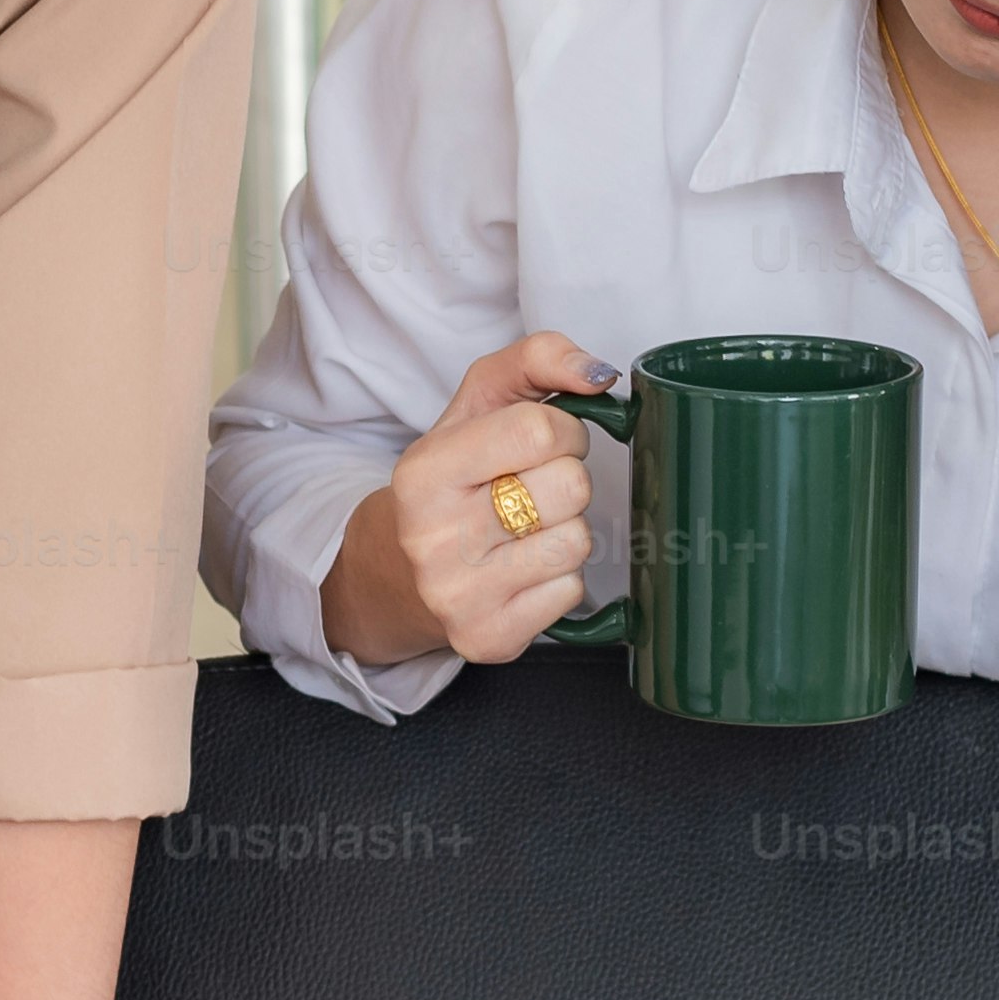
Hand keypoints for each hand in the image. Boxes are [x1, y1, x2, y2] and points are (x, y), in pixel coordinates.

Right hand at [319, 334, 614, 668]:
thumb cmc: (454, 480)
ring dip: (566, 529)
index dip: (562, 430)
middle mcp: (432, 537)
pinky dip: (559, 578)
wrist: (399, 573)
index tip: (542, 442)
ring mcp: (457, 595)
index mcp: (423, 472)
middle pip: (570, 486)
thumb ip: (535, 360)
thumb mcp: (476, 405)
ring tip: (526, 530)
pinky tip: (523, 570)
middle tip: (532, 488)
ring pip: (578, 541)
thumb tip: (598, 374)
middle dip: (566, 479)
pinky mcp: (487, 639)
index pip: (539, 430)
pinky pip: (571, 592)